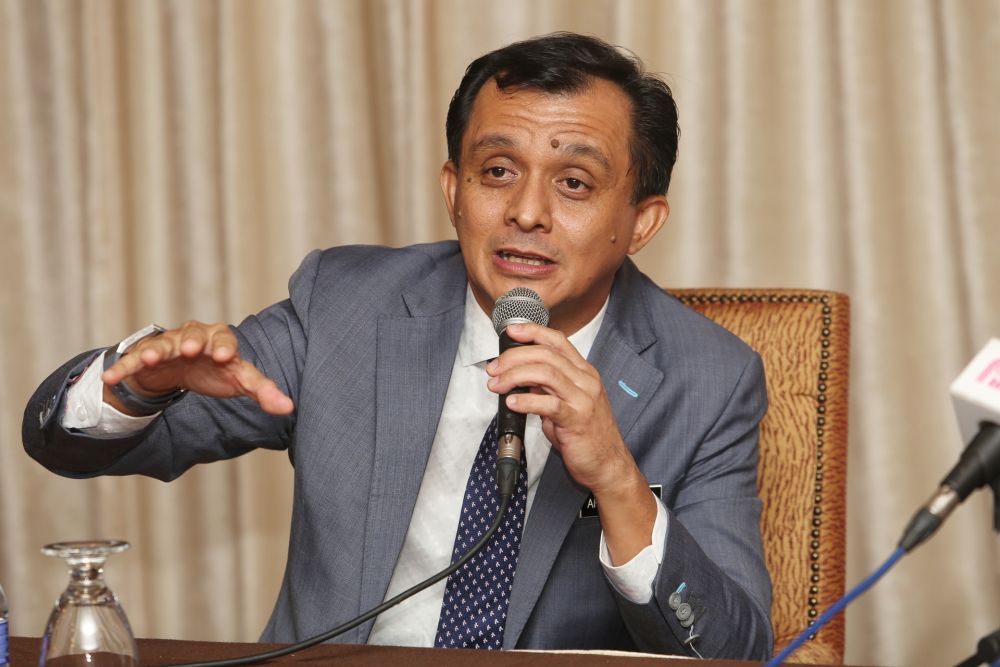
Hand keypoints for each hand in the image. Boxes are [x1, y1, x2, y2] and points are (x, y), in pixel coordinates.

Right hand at [101, 321, 293, 415]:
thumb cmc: (217, 371)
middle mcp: (194, 337)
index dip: (225, 346)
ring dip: (156, 350)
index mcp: (220, 341)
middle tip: (191, 349)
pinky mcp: (145, 356)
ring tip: (150, 360)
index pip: (225, 339)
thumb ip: (263, 391)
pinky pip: (133, 358)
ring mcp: (168, 344)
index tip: (226, 357)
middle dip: (192, 340)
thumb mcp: (239, 380)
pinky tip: (111, 377)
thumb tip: (289, 407)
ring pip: (163, 343)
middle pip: (194, 333)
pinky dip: (123, 366)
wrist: (182, 368)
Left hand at [486, 323, 655, 562]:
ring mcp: (583, 399)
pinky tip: (512, 403)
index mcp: (583, 372)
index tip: (511, 331)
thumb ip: (547, 388)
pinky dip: (525, 401)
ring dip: (514, 376)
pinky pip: (548, 403)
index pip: (557, 340)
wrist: (608, 464)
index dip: (532, 331)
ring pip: (545, 373)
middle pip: (545, 354)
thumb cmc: (586, 434)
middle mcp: (585, 380)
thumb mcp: (566, 403)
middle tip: (494, 369)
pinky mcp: (577, 420)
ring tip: (497, 385)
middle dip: (513, 357)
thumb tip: (519, 378)